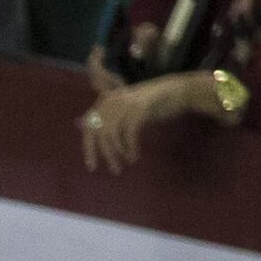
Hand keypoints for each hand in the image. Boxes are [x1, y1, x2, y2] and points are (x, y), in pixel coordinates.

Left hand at [82, 70, 202, 172]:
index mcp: (106, 100)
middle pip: (99, 133)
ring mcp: (126, 102)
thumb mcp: (126, 112)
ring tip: (125, 164)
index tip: (92, 166)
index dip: (88, 148)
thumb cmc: (153, 104)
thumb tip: (81, 124)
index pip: (89, 126)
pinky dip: (130, 147)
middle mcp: (113, 100)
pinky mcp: (140, 107)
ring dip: (117, 153)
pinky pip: (128, 133)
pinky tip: (134, 157)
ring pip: (112, 134)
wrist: (180, 91)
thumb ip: (106, 118)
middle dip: (104, 154)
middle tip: (114, 170)